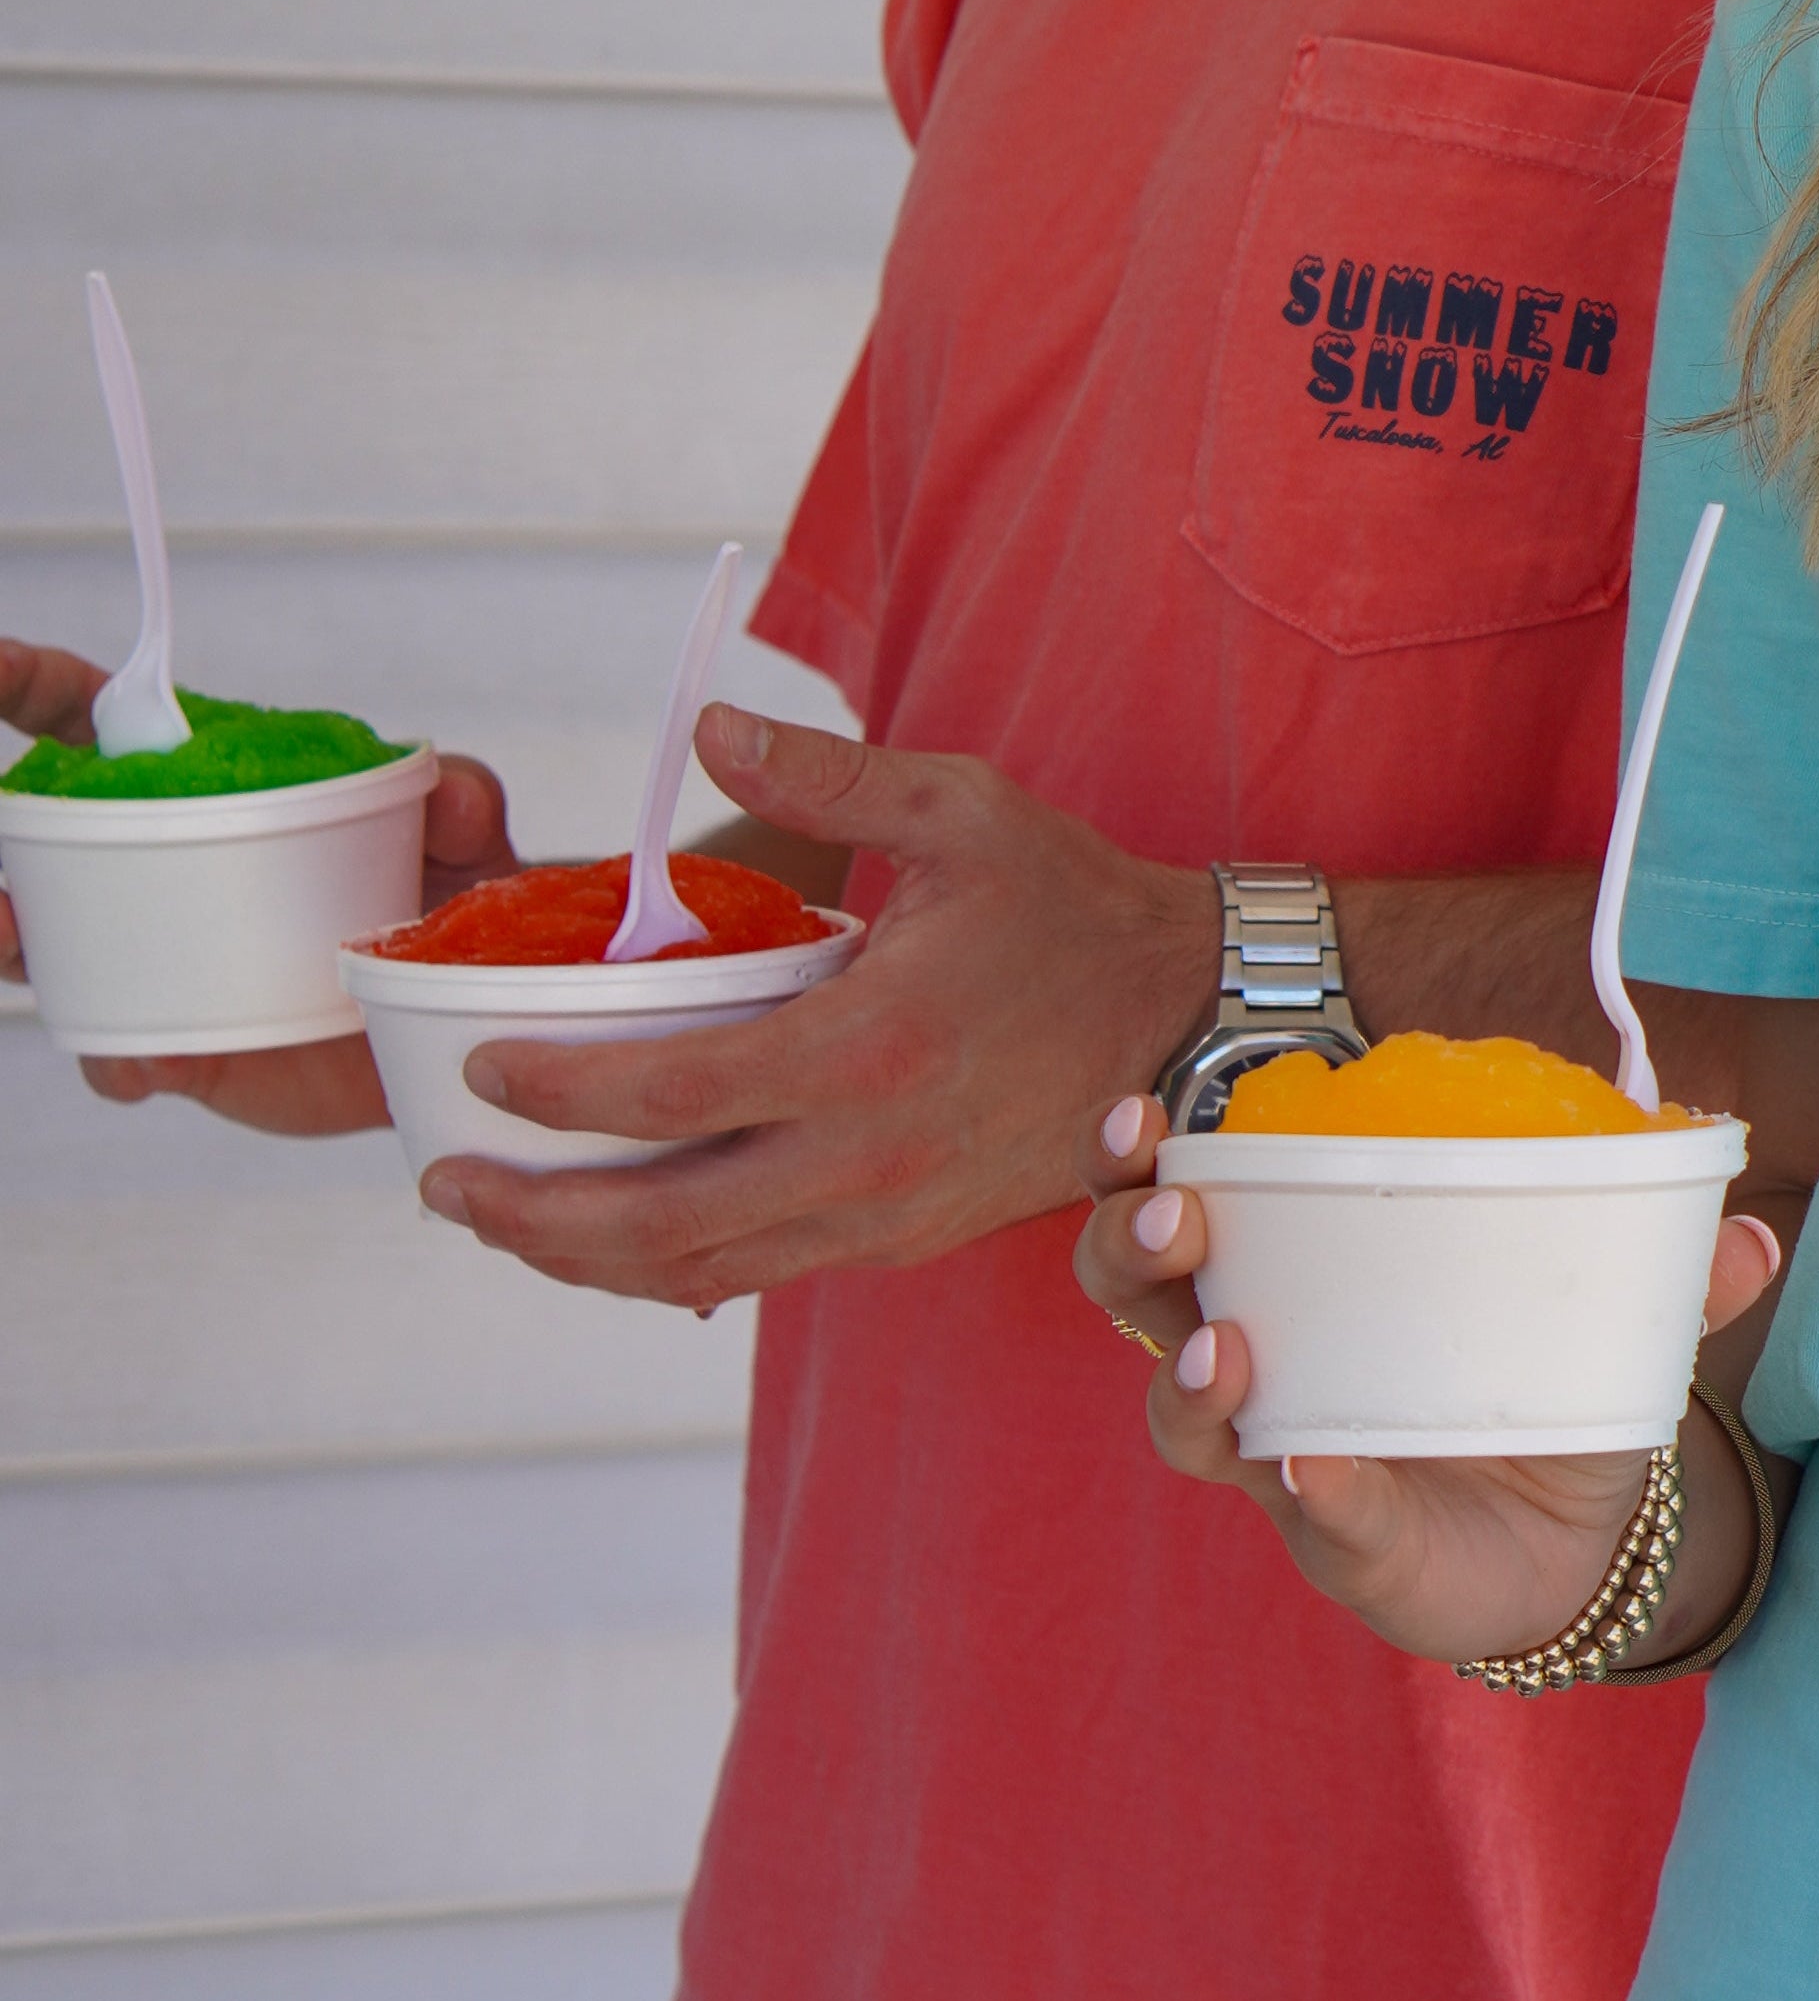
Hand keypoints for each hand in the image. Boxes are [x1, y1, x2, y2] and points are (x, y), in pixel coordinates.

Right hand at [0, 635, 509, 1138]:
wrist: (461, 1016)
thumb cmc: (447, 900)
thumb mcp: (466, 839)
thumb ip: (462, 800)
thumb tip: (451, 790)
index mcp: (217, 785)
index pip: (103, 719)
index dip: (35, 686)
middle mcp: (170, 862)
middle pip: (45, 836)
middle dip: (8, 846)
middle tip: (4, 876)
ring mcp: (162, 952)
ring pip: (51, 943)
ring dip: (19, 939)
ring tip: (16, 937)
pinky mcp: (183, 1041)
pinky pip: (122, 1050)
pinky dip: (116, 1056)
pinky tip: (135, 1060)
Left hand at [417, 706, 1214, 1307]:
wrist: (1189, 1015)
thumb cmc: (1070, 904)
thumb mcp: (958, 810)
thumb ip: (825, 772)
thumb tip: (704, 725)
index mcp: (870, 1047)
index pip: (671, 1096)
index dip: (557, 1095)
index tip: (486, 1071)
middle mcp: (869, 1156)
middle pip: (660, 1225)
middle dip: (533, 1216)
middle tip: (448, 1186)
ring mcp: (888, 1216)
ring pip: (701, 1271)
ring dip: (586, 1261)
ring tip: (506, 1224)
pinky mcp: (906, 1241)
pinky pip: (762, 1275)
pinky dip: (673, 1271)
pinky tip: (622, 1246)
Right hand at [1073, 1090, 1784, 1663]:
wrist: (1569, 1539)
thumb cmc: (1541, 1377)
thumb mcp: (1596, 1304)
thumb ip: (1669, 1267)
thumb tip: (1752, 1229)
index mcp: (1295, 1262)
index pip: (1171, 1191)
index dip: (1132, 1155)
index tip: (1140, 1111)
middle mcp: (1258, 1354)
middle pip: (1133, 1292)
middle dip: (1129, 1240)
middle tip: (1174, 1212)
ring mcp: (1286, 1449)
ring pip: (1179, 1411)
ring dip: (1187, 1370)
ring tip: (1223, 1346)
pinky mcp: (1340, 1537)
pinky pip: (1308, 1511)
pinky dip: (1313, 1486)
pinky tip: (1319, 1466)